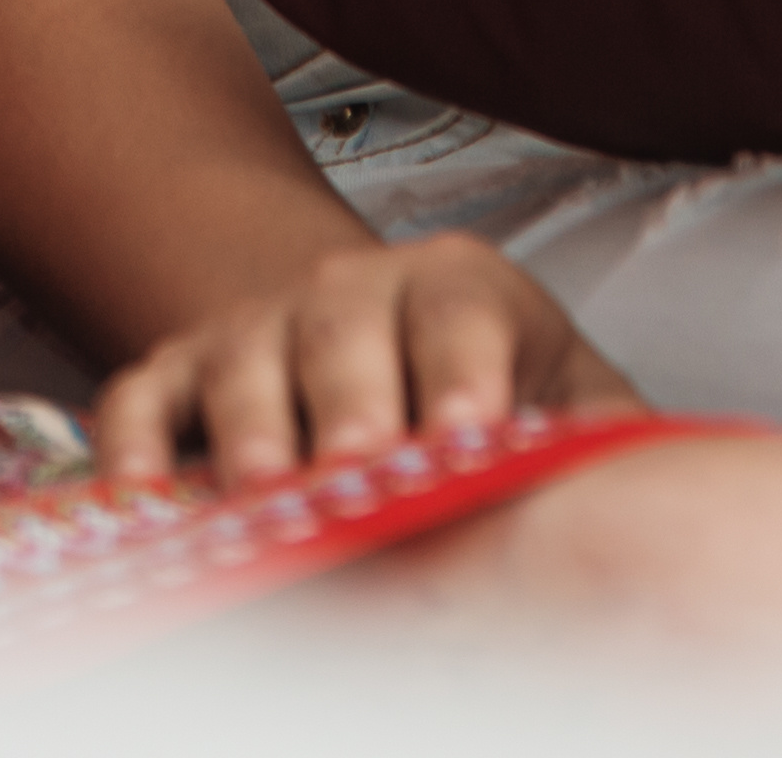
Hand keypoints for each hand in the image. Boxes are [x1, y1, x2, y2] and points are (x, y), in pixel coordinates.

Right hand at [92, 234, 646, 491]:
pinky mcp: (184, 369)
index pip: (465, 311)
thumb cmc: (493, 394)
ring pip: (241, 356)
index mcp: (461, 287)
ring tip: (264, 489)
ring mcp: (260, 324)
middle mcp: (352, 290)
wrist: (386, 353)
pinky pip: (145, 393)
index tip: (469, 435)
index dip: (465, 369)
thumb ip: (598, 439)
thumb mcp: (566, 400)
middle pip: (343, 327)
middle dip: (350, 399)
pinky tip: (145, 492)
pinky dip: (137, 440)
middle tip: (359, 469)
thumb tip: (644, 494)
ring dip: (249, 425)